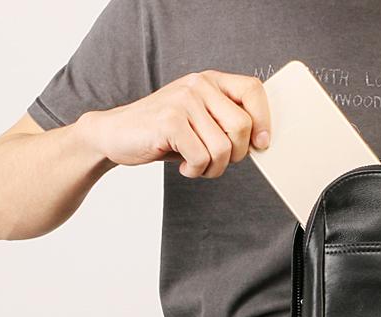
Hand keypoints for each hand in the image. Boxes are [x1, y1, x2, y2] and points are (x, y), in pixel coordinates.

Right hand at [77, 69, 270, 178]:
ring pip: (223, 148)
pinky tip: (184, 166)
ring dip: (213, 168)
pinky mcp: (170, 121)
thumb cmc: (164, 133)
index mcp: (210, 81)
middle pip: (242, 127)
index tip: (260, 144)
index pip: (253, 89)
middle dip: (236, 155)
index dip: (263, 119)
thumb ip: (227, 123)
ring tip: (197, 165)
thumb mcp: (200, 121)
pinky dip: (195, 171)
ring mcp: (183, 101)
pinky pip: (202, 158)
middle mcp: (198, 85)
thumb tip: (261, 141)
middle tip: (216, 161)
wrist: (116, 135)